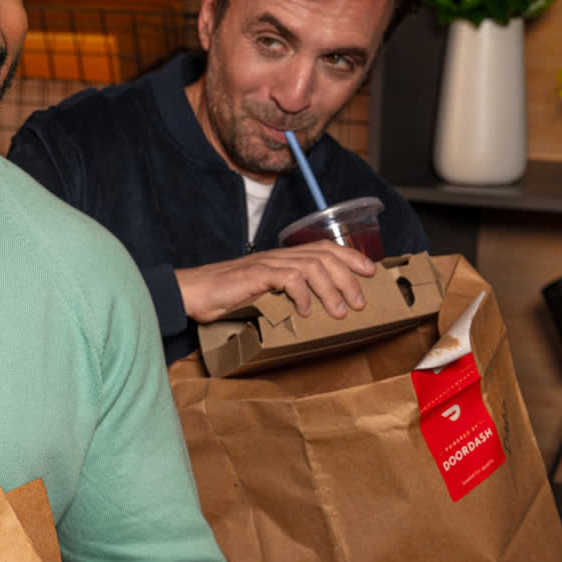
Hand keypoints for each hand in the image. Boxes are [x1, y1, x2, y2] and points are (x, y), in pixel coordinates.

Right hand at [175, 241, 376, 323]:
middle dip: (348, 277)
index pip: (323, 248)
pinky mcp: (255, 275)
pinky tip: (305, 311)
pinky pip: (288, 278)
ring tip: (340, 312)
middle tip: (360, 302)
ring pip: (312, 266)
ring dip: (331, 289)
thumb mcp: (260, 293)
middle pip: (324, 255)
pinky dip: (302, 295)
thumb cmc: (223, 296)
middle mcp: (277, 256)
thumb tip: (310, 311)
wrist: (191, 292)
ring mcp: (266, 264)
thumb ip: (282, 295)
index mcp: (280, 258)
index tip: (370, 271)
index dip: (350, 256)